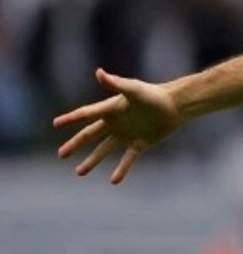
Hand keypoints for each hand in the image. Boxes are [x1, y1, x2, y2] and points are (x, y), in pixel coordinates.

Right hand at [53, 68, 183, 183]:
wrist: (176, 105)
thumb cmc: (154, 95)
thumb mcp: (134, 89)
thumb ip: (116, 84)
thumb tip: (99, 72)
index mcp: (111, 109)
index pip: (86, 115)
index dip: (70, 119)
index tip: (55, 123)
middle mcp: (116, 123)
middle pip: (90, 135)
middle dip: (75, 144)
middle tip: (61, 155)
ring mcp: (127, 134)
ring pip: (105, 150)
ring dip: (92, 160)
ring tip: (79, 172)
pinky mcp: (140, 143)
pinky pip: (128, 158)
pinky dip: (121, 169)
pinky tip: (113, 181)